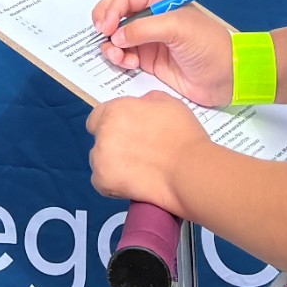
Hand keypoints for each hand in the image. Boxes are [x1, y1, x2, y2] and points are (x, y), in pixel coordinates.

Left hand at [87, 92, 208, 212]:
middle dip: (113, 143)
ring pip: (98, 160)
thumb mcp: (165, 102)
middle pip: (99, 139)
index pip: (97, 116)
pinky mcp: (103, 182)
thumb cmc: (182, 134)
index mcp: (115, 110)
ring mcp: (100, 158)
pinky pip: (102, 182)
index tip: (124, 133)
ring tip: (135, 170)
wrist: (188, 169)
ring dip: (111, 163)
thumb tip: (138, 108)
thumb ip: (144, 102)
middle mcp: (103, 132)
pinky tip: (132, 182)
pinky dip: (113, 184)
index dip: (111, 124)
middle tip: (134, 152)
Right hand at [91, 0, 234, 107]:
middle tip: (104, 35)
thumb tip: (118, 36)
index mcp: (160, 0)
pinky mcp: (148, 60)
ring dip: (111, 45)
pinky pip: (124, 55)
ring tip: (119, 56)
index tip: (107, 26)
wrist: (226, 78)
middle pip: (116, 13)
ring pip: (116, 36)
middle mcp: (151, 17)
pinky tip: (129, 64)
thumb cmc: (209, 45)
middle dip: (105, 22)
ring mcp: (148, 39)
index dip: (112, 8)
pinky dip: (119, 59)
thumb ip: (144, 28)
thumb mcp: (178, 28)